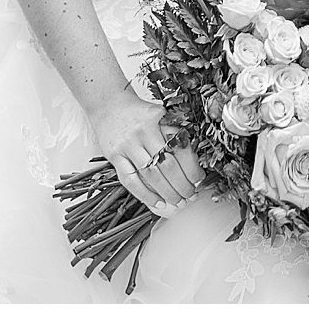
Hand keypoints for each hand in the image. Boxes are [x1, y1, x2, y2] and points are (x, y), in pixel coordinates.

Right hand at [89, 97, 204, 216]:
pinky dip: (145, 195)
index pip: (182, 148)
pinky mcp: (115, 156)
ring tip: (177, 202)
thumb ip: (175, 133)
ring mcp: (128, 144)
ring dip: (167, 192)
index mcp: (161, 119)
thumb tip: (194, 164)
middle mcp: (145, 131)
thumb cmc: (139, 114)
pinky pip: (131, 180)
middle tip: (190, 196)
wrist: (109, 105)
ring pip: (151, 174)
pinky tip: (157, 203)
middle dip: (182, 185)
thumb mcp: (160, 115)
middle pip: (168, 164)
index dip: (192, 168)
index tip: (199, 180)